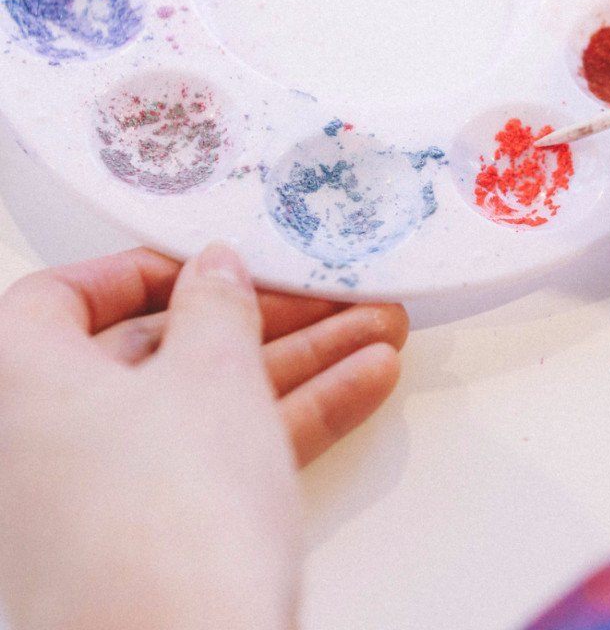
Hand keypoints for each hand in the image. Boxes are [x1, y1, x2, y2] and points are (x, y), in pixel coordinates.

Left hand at [0, 244, 407, 629]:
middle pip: (161, 350)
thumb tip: (215, 271)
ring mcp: (108, 499)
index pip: (62, 298)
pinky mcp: (161, 540)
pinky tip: (364, 384)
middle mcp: (52, 443)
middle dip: (263, 319)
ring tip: (378, 332)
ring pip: (209, 404)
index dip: (141, 270)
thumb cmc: (170, 516)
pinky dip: (290, 420)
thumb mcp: (211, 374)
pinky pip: (225, 456)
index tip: (212, 264)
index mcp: (26, 383)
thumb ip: (218, 306)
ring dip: (300, 364)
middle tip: (328, 297)